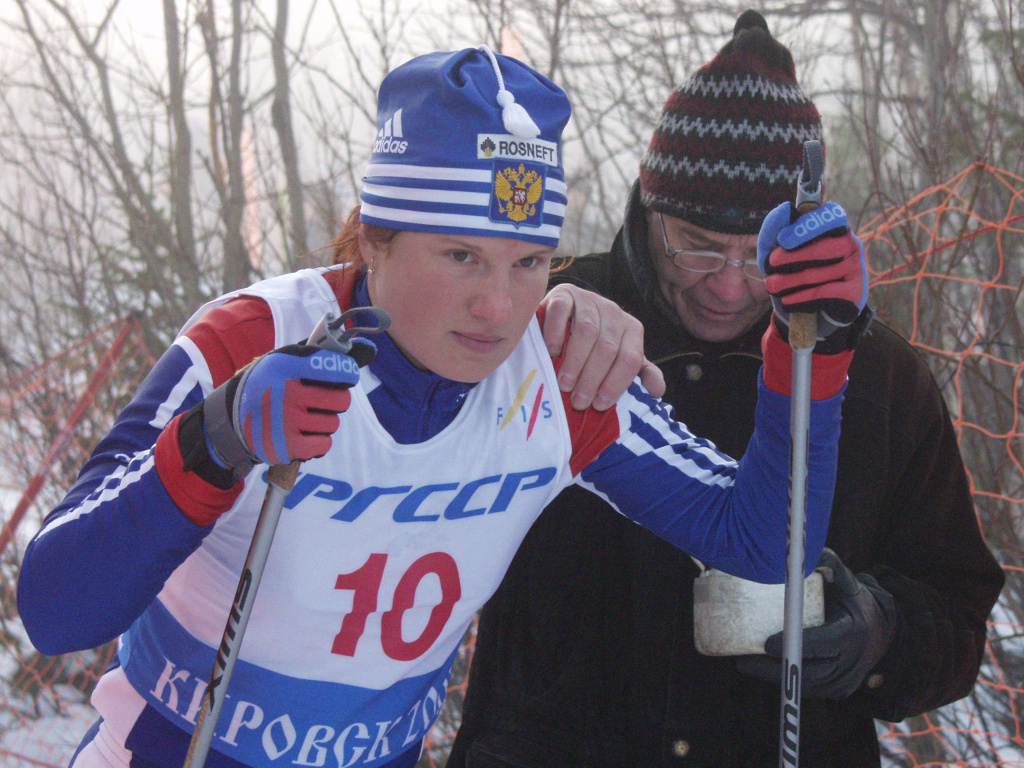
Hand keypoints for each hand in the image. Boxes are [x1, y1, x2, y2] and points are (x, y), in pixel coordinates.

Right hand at [203, 340, 374, 477]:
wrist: (232, 418)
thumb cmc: (270, 385)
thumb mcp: (286, 361)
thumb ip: (321, 355)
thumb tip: (368, 349)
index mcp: (287, 366)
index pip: (336, 368)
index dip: (346, 373)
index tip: (344, 377)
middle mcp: (287, 393)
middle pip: (342, 400)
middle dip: (336, 401)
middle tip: (321, 401)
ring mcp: (287, 422)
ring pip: (333, 423)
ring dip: (324, 421)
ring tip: (305, 417)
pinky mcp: (286, 447)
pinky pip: (324, 444)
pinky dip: (318, 441)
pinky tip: (303, 433)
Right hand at [540, 283, 664, 408]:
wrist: (565, 316)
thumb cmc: (592, 347)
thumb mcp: (618, 359)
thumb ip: (638, 373)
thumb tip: (657, 391)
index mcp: (632, 329)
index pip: (630, 359)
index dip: (616, 384)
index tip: (599, 405)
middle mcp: (614, 312)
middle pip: (607, 347)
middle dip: (593, 379)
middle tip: (578, 402)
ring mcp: (589, 300)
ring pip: (587, 331)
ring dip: (575, 362)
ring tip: (564, 384)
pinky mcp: (565, 293)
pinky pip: (562, 311)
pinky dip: (556, 333)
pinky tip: (552, 353)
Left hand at [736, 548, 896, 698]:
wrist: (880, 631)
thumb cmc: (854, 601)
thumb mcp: (847, 582)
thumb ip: (831, 565)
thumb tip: (807, 551)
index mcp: (853, 632)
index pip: (821, 643)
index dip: (793, 645)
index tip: (766, 644)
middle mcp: (853, 661)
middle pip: (809, 671)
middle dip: (774, 668)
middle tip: (742, 660)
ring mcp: (848, 680)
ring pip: (808, 685)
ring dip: (775, 678)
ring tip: (746, 665)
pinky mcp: (840, 691)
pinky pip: (811, 690)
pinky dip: (787, 682)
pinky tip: (763, 673)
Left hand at [757, 201, 868, 353]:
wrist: (813, 309)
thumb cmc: (794, 270)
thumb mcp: (778, 250)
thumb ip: (776, 229)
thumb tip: (785, 209)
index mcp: (835, 229)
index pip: (831, 217)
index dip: (808, 227)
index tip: (782, 239)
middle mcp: (851, 245)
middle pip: (827, 247)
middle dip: (795, 256)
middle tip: (772, 263)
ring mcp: (856, 268)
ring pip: (821, 272)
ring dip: (791, 280)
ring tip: (772, 285)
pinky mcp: (854, 291)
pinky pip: (825, 292)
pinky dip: (802, 297)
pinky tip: (787, 299)